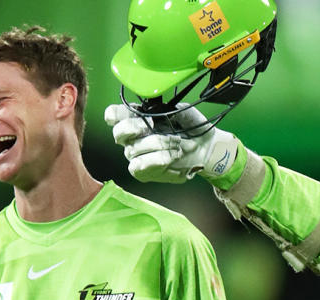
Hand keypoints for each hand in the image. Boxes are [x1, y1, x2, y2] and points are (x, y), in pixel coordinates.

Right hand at [104, 104, 239, 183]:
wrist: (206, 147)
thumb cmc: (190, 127)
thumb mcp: (180, 110)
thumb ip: (164, 108)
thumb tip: (154, 108)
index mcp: (136, 118)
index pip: (114, 115)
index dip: (118, 114)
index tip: (138, 114)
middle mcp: (132, 137)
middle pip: (118, 133)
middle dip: (134, 128)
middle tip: (155, 126)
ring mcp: (136, 155)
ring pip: (134, 150)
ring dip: (159, 144)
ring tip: (178, 144)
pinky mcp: (144, 172)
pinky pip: (141, 166)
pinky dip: (159, 160)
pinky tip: (173, 156)